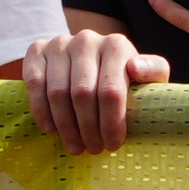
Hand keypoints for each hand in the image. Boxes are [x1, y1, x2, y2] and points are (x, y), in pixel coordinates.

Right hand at [20, 26, 167, 153]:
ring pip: (58, 92)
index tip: (112, 145)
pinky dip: (41, 110)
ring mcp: (60, 43)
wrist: (93, 59)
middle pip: (83, 94)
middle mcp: (87, 39)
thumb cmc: (124, 75)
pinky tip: (51, 129)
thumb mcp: (148, 74)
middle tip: (93, 149)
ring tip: (76, 146)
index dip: (111, 123)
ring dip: (66, 126)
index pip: (111, 91)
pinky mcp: (37, 50)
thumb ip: (153, 71)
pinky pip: (35, 84)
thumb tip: (135, 67)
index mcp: (116, 44)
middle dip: (88, 129)